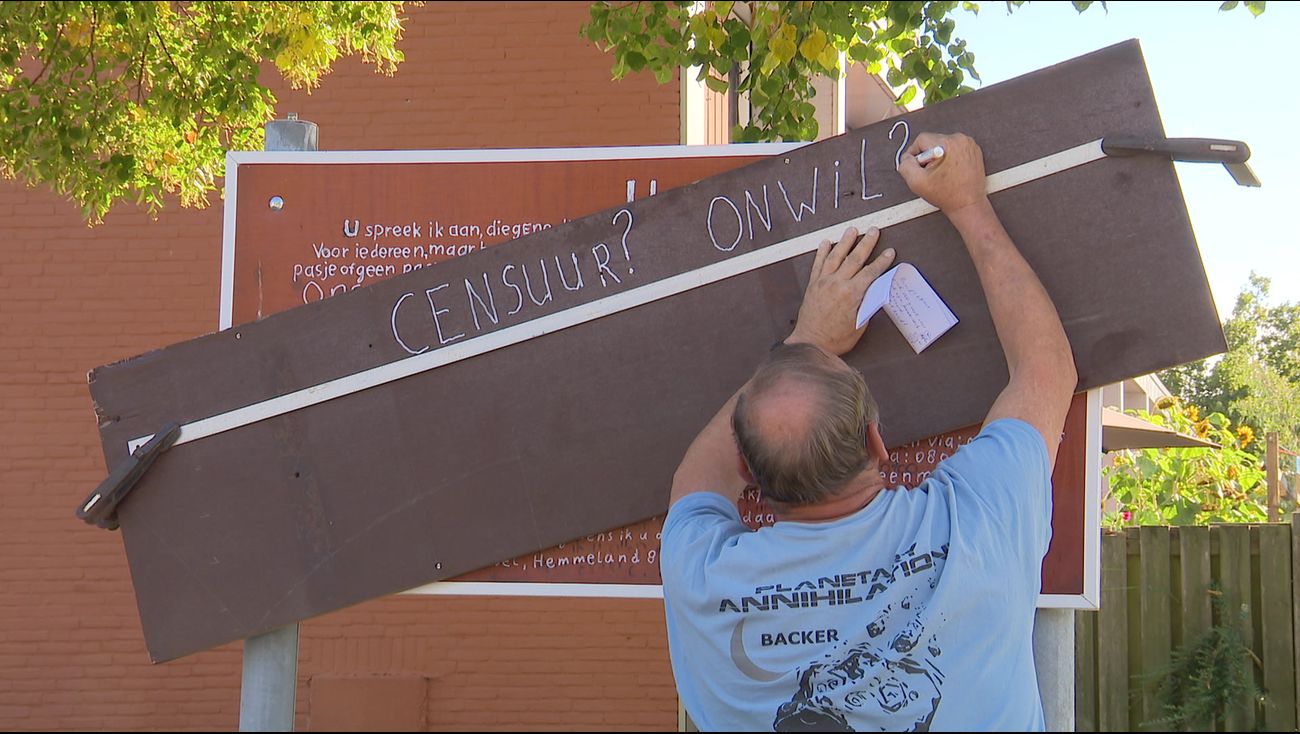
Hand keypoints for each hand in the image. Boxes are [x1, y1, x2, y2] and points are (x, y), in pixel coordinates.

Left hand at [787, 227, 894, 355]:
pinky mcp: (813, 285)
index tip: (890, 252)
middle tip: (874, 230)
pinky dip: (822, 252)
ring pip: (836, 256)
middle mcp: (837, 284)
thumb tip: (875, 290)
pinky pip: (818, 264)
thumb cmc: (837, 338)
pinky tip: (826, 242)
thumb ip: (867, 305)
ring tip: (852, 229)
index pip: (871, 272)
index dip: (882, 261)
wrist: (810, 343)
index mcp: (852, 294)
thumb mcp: (860, 324)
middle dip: (866, 243)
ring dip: (845, 242)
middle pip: (855, 258)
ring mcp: (823, 282)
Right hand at [898, 132, 988, 214]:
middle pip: (932, 141)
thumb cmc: (947, 195)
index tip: (918, 167)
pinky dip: (950, 158)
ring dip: (939, 156)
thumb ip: (905, 165)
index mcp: (947, 144)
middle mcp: (960, 140)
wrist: (968, 205)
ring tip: (943, 173)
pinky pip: (954, 148)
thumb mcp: (916, 182)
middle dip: (928, 156)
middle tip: (932, 173)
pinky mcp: (974, 149)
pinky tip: (951, 171)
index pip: (921, 140)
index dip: (914, 154)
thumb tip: (906, 157)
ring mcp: (969, 144)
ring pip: (943, 144)